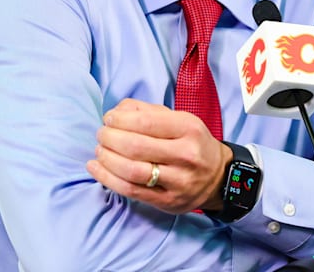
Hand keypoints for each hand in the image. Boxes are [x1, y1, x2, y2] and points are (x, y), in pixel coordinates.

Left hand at [86, 98, 231, 214]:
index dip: (120, 120)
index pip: (146, 122)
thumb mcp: (177, 118)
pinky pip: (131, 191)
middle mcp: (186, 155)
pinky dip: (107, 179)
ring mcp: (179, 181)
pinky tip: (96, 168)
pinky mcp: (168, 202)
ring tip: (99, 150)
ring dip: (106, 159)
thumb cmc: (190, 142)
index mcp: (188, 129)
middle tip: (101, 134)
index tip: (108, 119)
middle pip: (135, 147)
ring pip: (131, 171)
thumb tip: (115, 113)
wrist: (217, 176)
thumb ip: (145, 110)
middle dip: (109, 138)